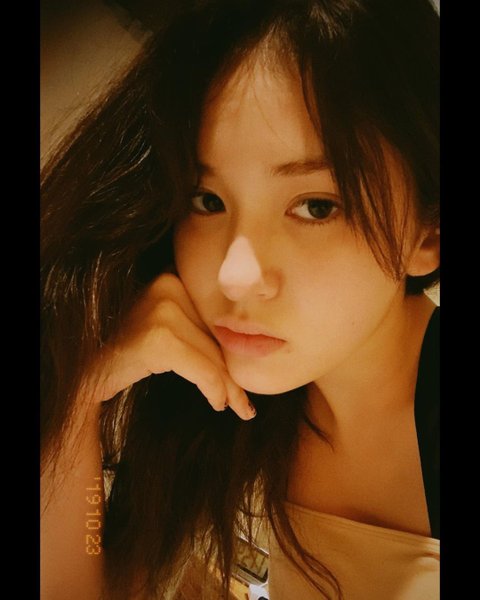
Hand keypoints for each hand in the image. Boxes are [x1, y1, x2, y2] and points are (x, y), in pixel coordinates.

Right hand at [82, 271, 255, 419]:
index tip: (246, 376)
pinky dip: (214, 389)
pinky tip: (217, 402)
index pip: (215, 319)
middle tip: (246, 403)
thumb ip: (199, 328)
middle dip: (233, 372)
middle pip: (216, 335)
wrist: (87, 372)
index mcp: (173, 277)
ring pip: (213, 354)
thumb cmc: (130, 353)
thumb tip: (247, 348)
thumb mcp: (168, 329)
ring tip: (238, 407)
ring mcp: (161, 309)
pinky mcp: (158, 338)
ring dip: (229, 388)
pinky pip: (202, 369)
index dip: (232, 349)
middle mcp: (168, 284)